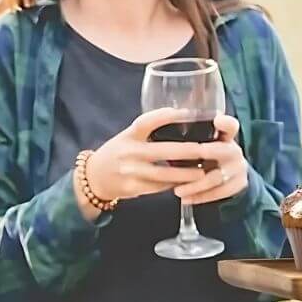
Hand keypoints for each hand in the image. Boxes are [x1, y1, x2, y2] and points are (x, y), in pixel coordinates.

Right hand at [83, 108, 207, 205]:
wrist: (96, 176)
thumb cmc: (119, 153)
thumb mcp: (128, 137)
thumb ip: (149, 134)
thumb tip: (179, 124)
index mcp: (129, 135)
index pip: (146, 122)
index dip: (164, 116)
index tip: (185, 113)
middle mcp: (130, 152)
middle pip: (161, 151)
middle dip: (186, 151)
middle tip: (205, 150)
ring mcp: (132, 171)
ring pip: (163, 174)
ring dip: (185, 174)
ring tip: (203, 172)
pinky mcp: (134, 188)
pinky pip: (160, 188)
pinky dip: (175, 185)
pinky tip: (190, 184)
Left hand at [172, 114, 248, 205]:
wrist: (230, 175)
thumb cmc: (206, 155)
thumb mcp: (201, 143)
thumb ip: (189, 138)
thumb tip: (158, 138)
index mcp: (226, 135)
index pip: (230, 125)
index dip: (225, 123)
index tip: (217, 120)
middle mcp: (235, 150)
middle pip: (222, 151)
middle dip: (202, 154)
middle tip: (180, 159)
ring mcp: (239, 168)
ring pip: (216, 178)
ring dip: (195, 185)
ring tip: (177, 191)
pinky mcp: (240, 184)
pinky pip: (219, 193)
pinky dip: (201, 197)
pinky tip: (186, 199)